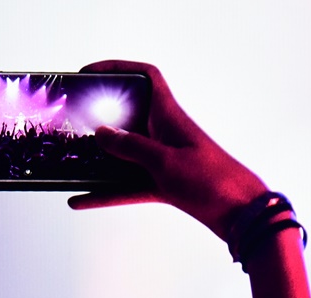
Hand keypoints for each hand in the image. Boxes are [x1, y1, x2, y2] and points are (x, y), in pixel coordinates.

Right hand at [67, 61, 268, 241]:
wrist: (241, 214)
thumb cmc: (213, 181)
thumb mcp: (166, 161)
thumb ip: (131, 147)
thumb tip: (102, 134)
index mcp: (169, 116)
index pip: (146, 77)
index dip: (119, 68)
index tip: (91, 74)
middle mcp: (164, 134)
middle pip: (127, 117)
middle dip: (99, 117)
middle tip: (72, 121)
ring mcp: (162, 160)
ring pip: (122, 155)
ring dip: (98, 159)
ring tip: (69, 162)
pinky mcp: (162, 184)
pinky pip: (125, 186)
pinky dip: (104, 193)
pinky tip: (80, 199)